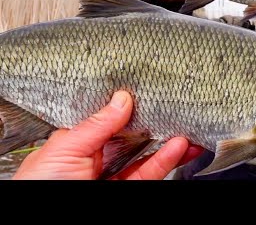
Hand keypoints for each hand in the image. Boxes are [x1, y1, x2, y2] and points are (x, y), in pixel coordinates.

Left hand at [13, 91, 202, 179]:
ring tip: (185, 128)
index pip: (106, 120)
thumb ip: (96, 125)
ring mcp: (114, 176)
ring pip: (146, 156)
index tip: (145, 94)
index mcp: (76, 145)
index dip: (127, 107)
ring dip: (168, 142)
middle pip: (131, 137)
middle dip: (153, 124)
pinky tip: (179, 147)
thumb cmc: (41, 185)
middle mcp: (97, 160)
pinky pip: (149, 173)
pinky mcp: (128, 190)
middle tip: (172, 109)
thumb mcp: (64, 149)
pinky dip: (166, 160)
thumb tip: (122, 99)